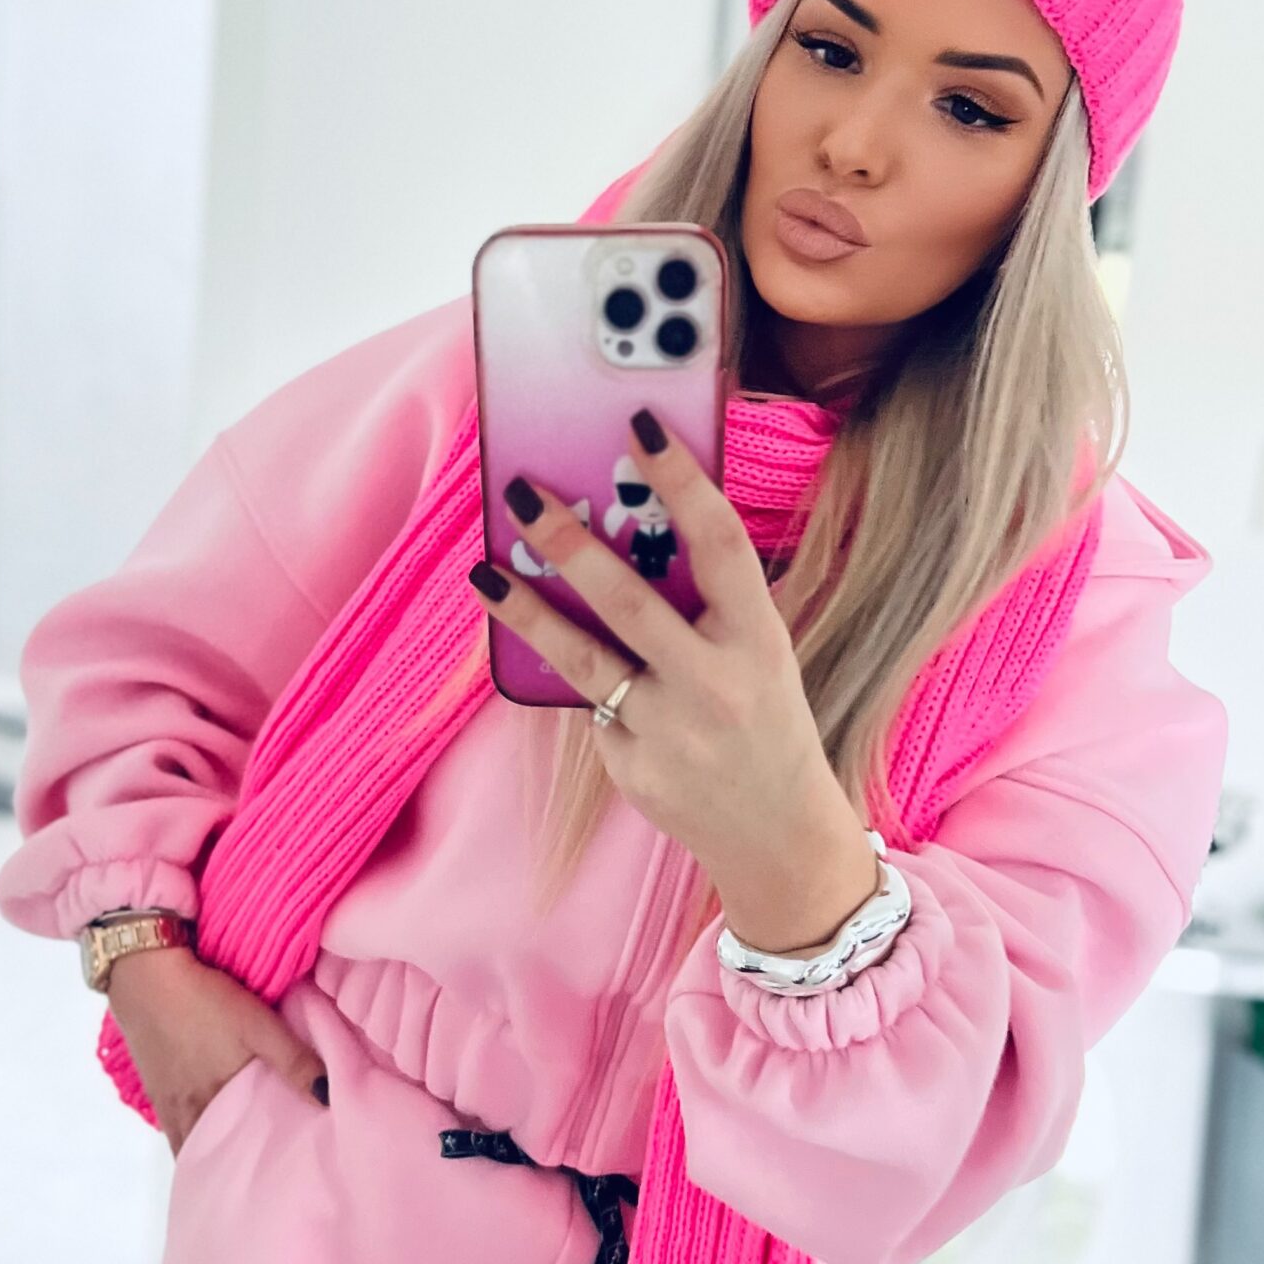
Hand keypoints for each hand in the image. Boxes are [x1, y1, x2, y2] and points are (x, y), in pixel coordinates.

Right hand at [107, 945, 329, 1155]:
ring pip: (191, 1139)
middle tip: (261, 1173)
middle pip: (209, 1151)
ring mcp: (165, 1101)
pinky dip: (192, 1132)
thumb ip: (295, 1062)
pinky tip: (206, 1125)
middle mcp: (184, 1112)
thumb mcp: (257, 1026)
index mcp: (210, 1105)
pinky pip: (174, 1124)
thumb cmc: (203, 1000)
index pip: (230, 1155)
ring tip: (237, 1156)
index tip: (275, 1181)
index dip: (250, 1170)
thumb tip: (329, 1101)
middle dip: (232, 1163)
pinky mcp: (155, 1084)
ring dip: (210, 1149)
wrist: (142, 970)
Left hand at [468, 406, 843, 906]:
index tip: (640, 426)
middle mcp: (716, 683)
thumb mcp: (757, 655)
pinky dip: (580, 683)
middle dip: (569, 543)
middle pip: (630, 601)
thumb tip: (624, 534)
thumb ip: (704, 606)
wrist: (779, 837)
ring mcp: (671, 730)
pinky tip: (572, 671)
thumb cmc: (762, 721)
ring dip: (526, 610)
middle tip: (521, 494)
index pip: (720, 544)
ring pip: (583, 659)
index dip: (682, 480)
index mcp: (759, 639)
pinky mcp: (632, 768)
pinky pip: (592, 706)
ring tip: (484, 572)